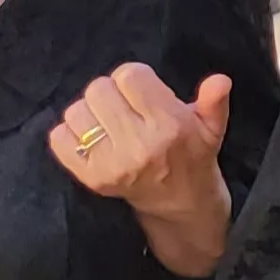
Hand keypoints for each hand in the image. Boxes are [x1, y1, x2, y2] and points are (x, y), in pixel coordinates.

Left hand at [55, 64, 233, 273]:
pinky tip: (92, 137)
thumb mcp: (213, 127)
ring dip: (90, 111)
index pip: (130, 76)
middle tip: (124, 105)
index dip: (134, 77)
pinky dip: (70, 132)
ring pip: (76, 111)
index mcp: (170, 126)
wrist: (180, 203)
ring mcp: (111, 163)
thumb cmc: (194, 155)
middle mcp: (138, 144)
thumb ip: (214, 101)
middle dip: (111, 92)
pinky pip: (59, 139)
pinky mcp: (90, 177)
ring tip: (108, 121)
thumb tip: (220, 80)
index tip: (142, 89)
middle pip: (99, 90)